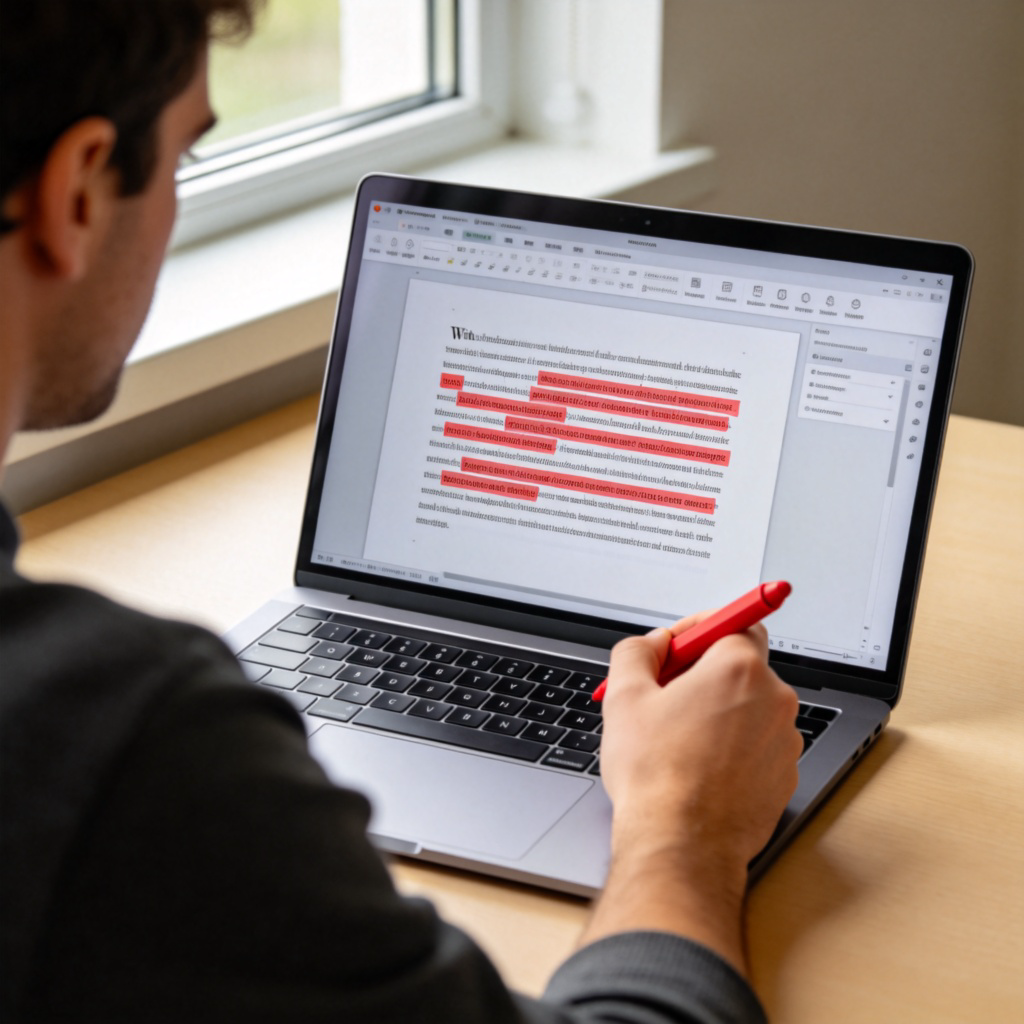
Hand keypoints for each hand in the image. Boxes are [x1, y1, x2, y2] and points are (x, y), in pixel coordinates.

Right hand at [579, 615, 801, 972]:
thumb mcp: (624, 697)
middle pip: (742, 667)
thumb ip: (637, 652)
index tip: (680, 645)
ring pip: (749, 709)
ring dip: (718, 713)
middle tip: (666, 693)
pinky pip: (757, 746)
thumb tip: (652, 645)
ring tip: (676, 739)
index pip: (735, 624)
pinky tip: (697, 766)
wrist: (681, 845)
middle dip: (705, 674)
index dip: (701, 631)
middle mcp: (774, 700)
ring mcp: (784, 742)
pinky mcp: (784, 777)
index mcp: (739, 669)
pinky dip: (732, 748)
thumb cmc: (657, 776)